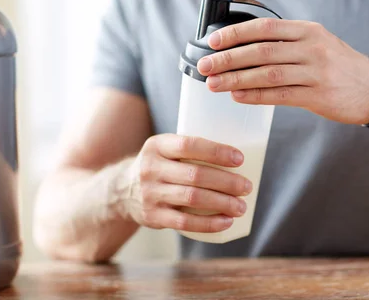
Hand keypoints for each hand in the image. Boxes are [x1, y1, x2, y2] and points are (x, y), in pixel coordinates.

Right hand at [118, 134, 251, 232]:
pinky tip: (226, 222)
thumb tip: (238, 159)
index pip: (189, 145)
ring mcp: (150, 193)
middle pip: (195, 175)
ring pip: (192, 198)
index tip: (240, 159)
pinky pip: (184, 222)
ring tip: (241, 206)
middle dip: (226, 182)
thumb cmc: (160, 165)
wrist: (121, 190)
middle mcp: (151, 168)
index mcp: (157, 145)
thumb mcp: (165, 149)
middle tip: (246, 187)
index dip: (216, 151)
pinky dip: (208, 224)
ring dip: (222, 203)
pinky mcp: (153, 216)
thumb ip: (191, 150)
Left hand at [196, 18, 368, 124]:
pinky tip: (238, 96)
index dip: (235, 34)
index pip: (264, 27)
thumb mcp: (317, 43)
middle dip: (229, 58)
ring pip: (268, 74)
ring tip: (214, 84)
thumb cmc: (338, 65)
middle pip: (262, 51)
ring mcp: (316, 72)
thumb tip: (243, 47)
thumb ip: (286, 42)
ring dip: (237, 79)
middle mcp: (312, 48)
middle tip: (205, 66)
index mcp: (308, 30)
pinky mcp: (318, 95)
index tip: (212, 41)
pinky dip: (256, 95)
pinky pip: (280, 95)